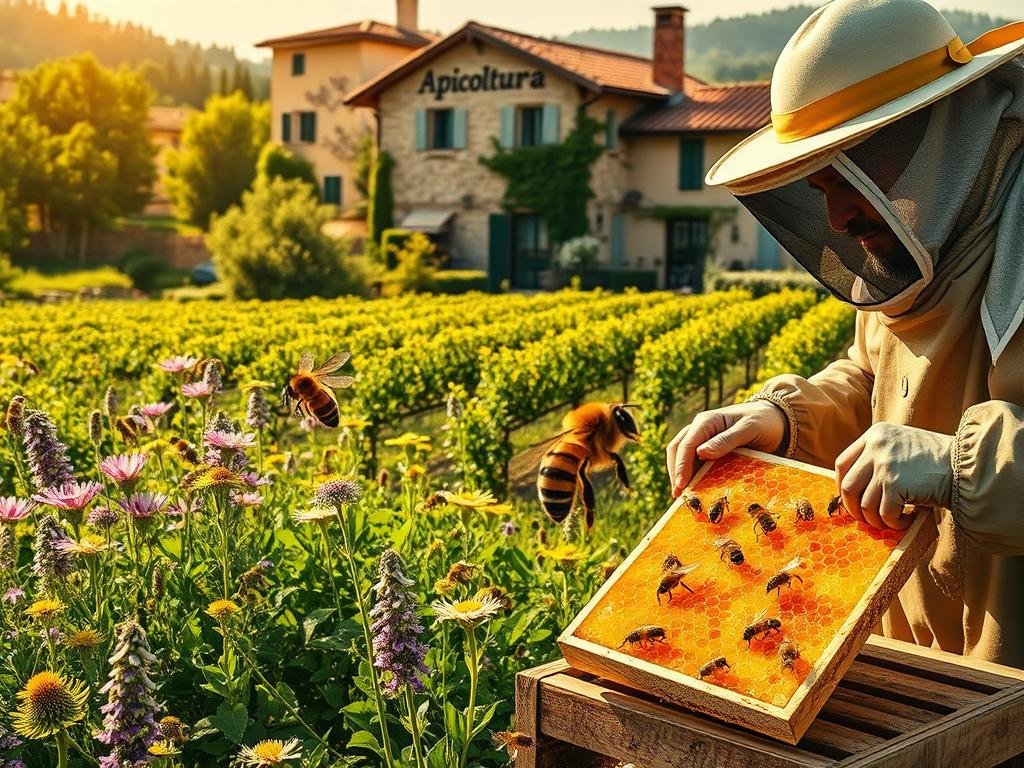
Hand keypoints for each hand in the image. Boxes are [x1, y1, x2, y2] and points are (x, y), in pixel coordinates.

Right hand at [666, 401, 786, 496]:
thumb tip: (701, 452)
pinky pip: (694, 464)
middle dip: (676, 473)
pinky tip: (695, 491)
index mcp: (706, 421)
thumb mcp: (749, 428)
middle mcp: (699, 429)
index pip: (686, 444)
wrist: (774, 421)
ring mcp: (702, 441)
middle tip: (678, 497)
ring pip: (682, 457)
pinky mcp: (708, 451)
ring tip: (684, 497)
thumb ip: (727, 440)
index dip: (681, 466)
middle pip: (678, 450)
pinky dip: (692, 477)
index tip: (680, 486)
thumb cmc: (762, 422)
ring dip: (681, 476)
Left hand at [835, 422, 952, 530]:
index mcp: (875, 434)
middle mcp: (876, 446)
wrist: (969, 463)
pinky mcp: (896, 483)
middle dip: (854, 509)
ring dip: (876, 520)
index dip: (842, 486)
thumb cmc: (938, 460)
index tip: (850, 500)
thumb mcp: (903, 445)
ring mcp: (885, 464)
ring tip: (892, 521)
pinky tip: (907, 520)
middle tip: (868, 519)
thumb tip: (852, 490)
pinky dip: (894, 523)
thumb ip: (879, 458)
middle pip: (848, 486)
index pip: (842, 463)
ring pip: (864, 504)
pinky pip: (884, 513)